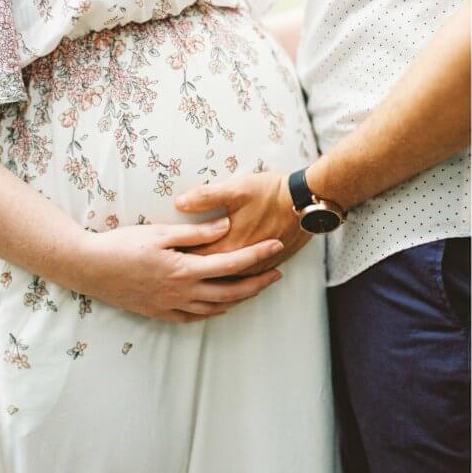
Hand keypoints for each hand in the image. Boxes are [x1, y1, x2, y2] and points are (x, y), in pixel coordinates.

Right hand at [76, 217, 285, 321]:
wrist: (89, 268)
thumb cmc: (122, 245)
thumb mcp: (159, 232)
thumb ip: (195, 233)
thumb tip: (226, 227)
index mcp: (184, 269)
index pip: (231, 263)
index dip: (257, 256)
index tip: (276, 247)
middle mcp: (182, 292)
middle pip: (231, 292)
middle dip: (257, 283)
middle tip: (276, 274)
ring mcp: (171, 306)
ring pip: (215, 308)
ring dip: (239, 300)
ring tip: (254, 288)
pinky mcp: (158, 313)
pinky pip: (193, 318)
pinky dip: (212, 313)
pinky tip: (219, 307)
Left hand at [175, 171, 310, 275]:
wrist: (309, 201)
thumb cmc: (272, 192)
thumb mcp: (237, 189)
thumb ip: (206, 197)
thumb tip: (180, 203)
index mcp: (229, 245)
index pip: (196, 260)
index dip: (178, 260)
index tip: (162, 260)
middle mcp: (242, 261)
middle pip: (210, 275)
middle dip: (190, 275)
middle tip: (170, 276)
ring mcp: (257, 266)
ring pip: (228, 282)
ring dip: (211, 283)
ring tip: (191, 283)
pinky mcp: (269, 264)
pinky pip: (245, 280)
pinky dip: (232, 283)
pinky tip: (223, 283)